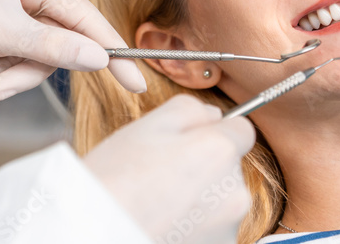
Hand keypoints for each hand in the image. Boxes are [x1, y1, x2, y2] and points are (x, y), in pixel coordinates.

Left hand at [0, 0, 145, 99]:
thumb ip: (53, 46)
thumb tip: (101, 57)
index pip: (82, 13)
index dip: (109, 49)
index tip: (136, 80)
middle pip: (59, 36)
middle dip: (29, 67)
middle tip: (1, 87)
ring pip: (39, 50)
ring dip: (10, 71)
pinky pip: (18, 51)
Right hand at [83, 95, 254, 242]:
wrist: (96, 233)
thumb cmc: (117, 179)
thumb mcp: (147, 125)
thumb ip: (190, 109)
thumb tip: (214, 115)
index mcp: (220, 152)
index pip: (242, 129)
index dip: (215, 130)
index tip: (190, 141)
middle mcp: (235, 192)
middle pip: (229, 167)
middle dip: (204, 166)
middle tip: (161, 172)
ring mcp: (228, 229)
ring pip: (219, 201)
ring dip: (198, 198)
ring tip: (158, 202)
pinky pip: (210, 228)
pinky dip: (193, 225)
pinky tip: (164, 222)